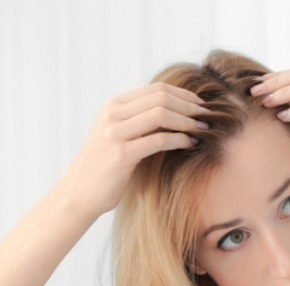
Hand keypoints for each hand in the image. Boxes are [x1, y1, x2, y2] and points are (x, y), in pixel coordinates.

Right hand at [52, 83, 205, 218]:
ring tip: (203, 130)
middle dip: (189, 107)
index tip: (202, 106)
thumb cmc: (108, 165)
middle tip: (207, 118)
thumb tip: (178, 111)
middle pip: (161, 98)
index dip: (184, 95)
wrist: (81, 192)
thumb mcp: (121, 135)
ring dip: (187, 122)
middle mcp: (113, 114)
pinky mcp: (121, 154)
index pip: (157, 89)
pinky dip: (179, 140)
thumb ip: (141, 120)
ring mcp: (115, 133)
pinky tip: (190, 144)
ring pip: (161, 114)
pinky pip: (158, 140)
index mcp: (114, 105)